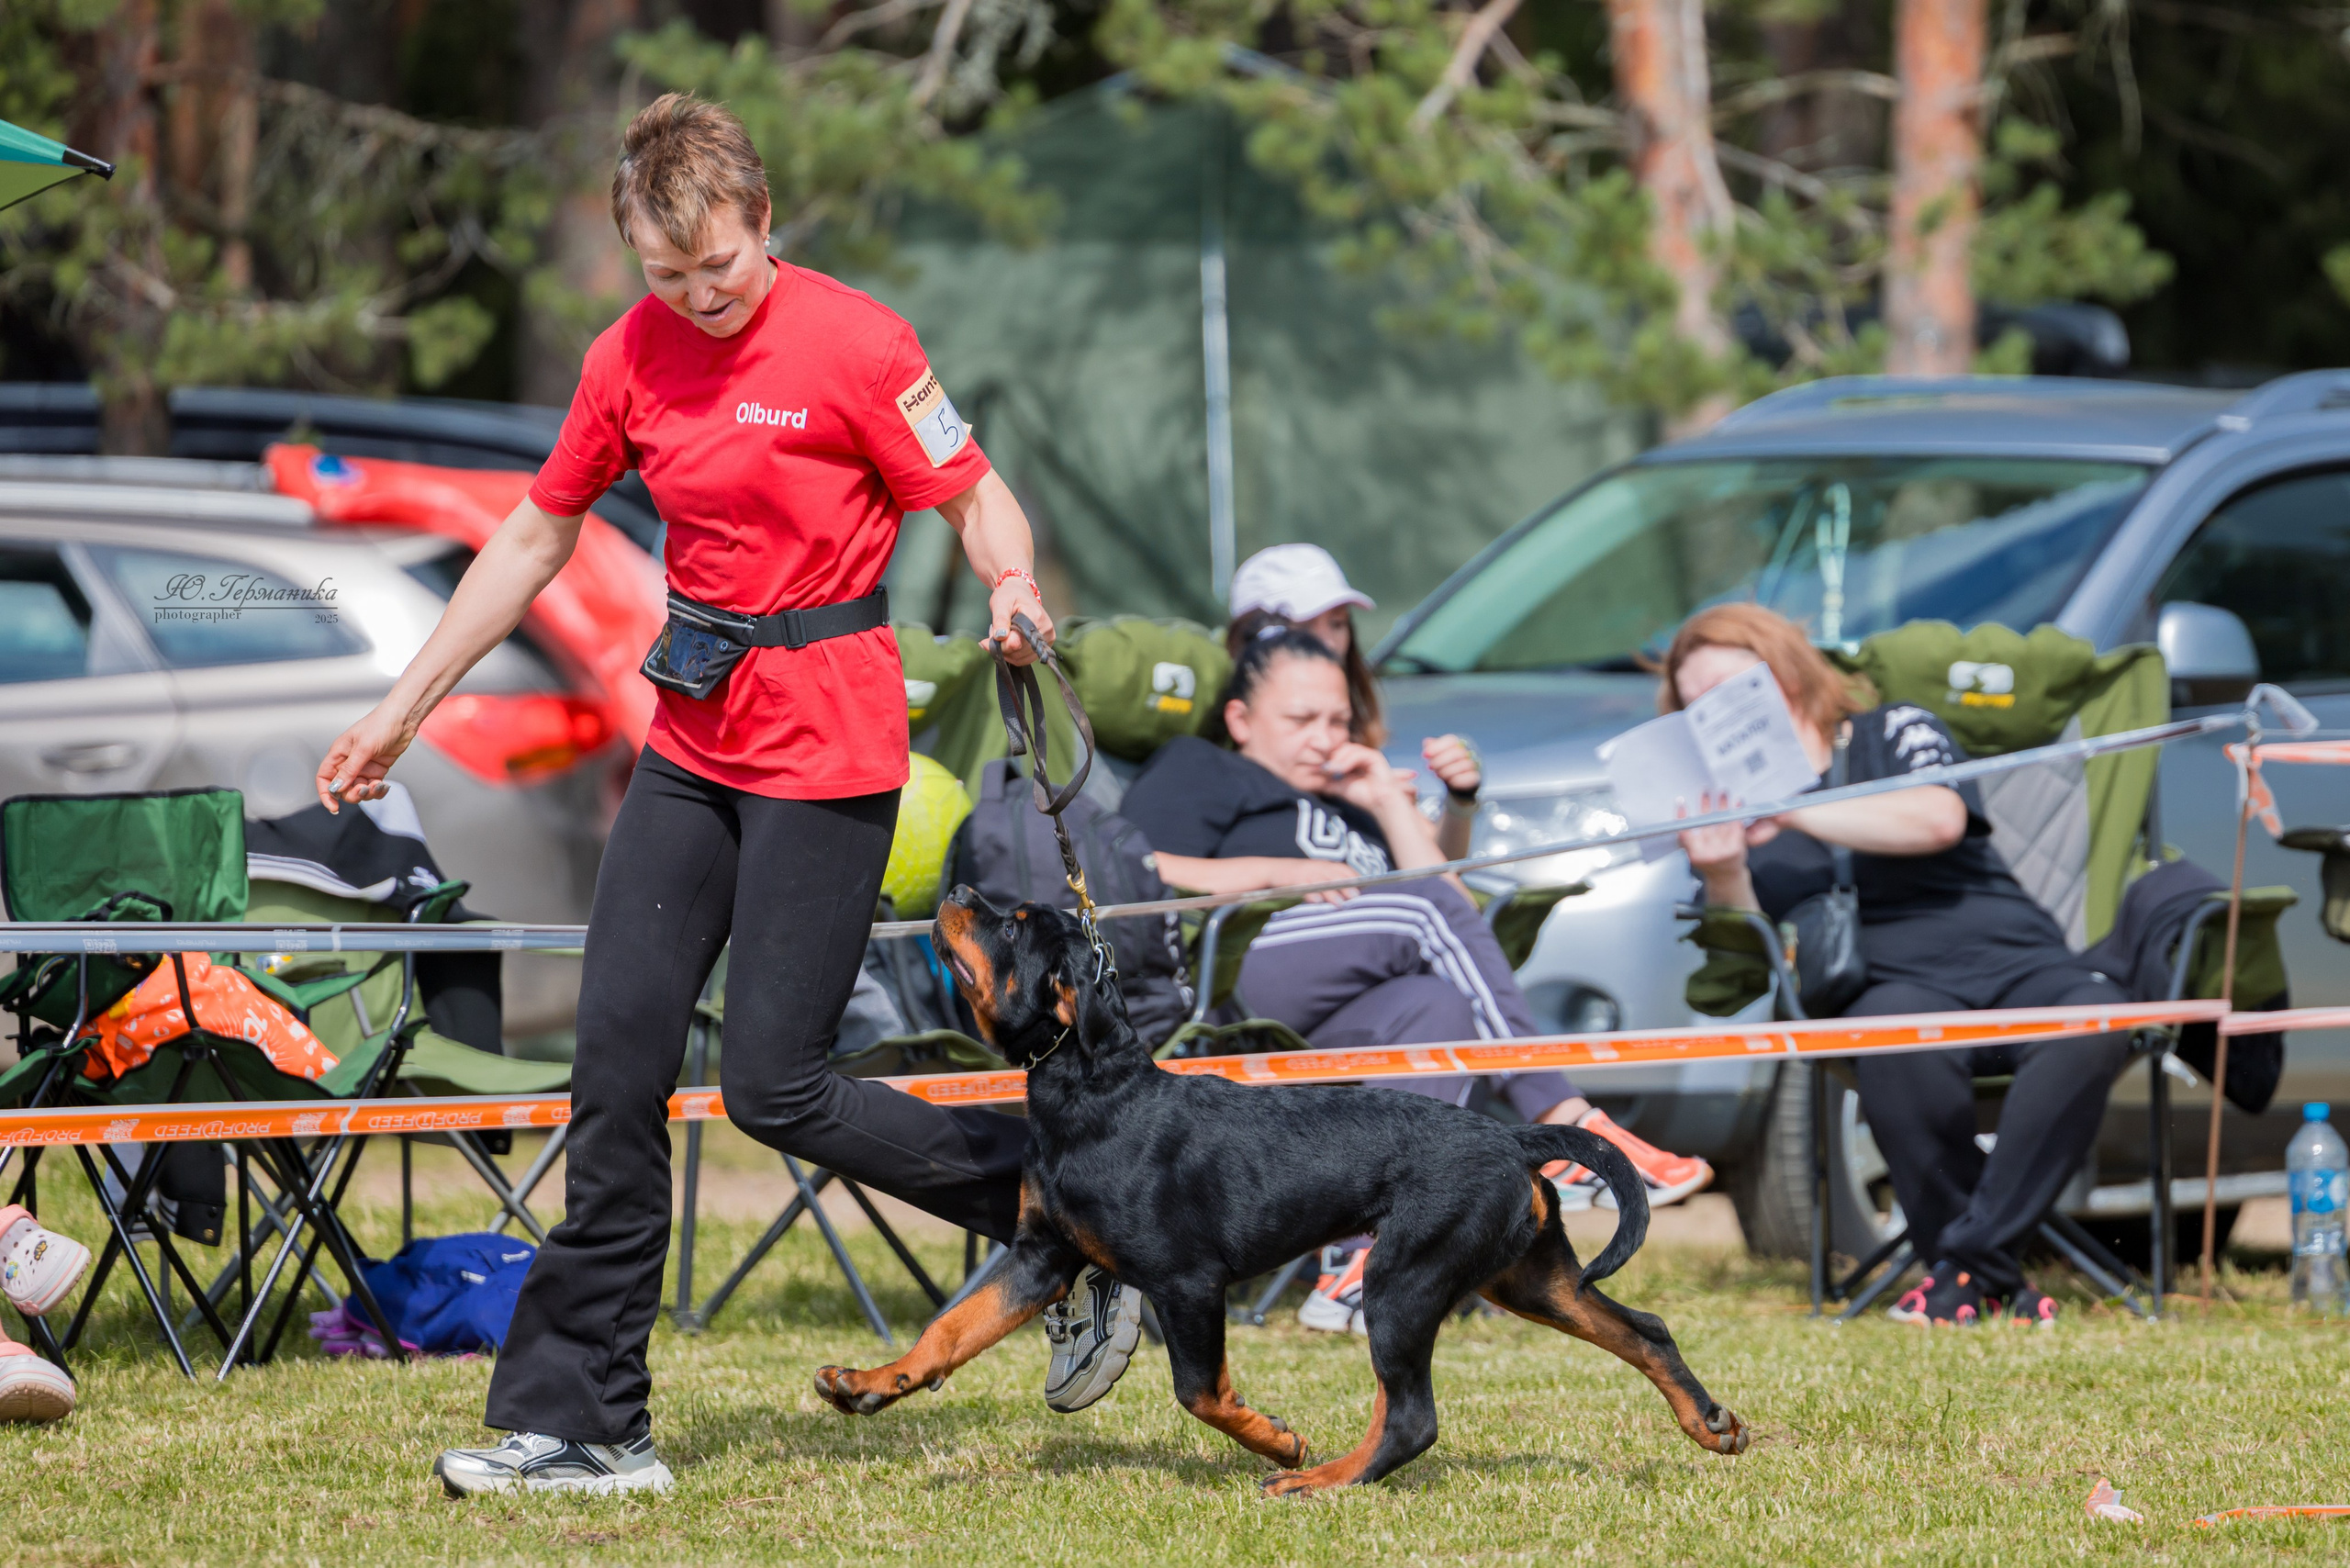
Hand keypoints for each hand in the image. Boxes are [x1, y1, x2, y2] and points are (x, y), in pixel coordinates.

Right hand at [316, 698, 418, 813]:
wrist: (403, 719)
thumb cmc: (380, 725)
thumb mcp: (363, 748)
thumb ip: (349, 769)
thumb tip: (336, 788)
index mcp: (338, 754)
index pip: (324, 778)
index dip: (326, 794)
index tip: (334, 808)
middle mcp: (348, 762)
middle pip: (342, 788)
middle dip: (353, 794)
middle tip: (365, 789)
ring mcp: (363, 767)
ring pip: (358, 790)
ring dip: (368, 793)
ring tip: (379, 786)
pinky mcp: (376, 770)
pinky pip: (373, 788)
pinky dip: (378, 791)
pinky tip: (385, 786)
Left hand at [984, 576, 1052, 665]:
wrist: (1020, 592)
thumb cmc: (1009, 595)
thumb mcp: (1000, 603)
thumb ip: (1000, 620)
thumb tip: (999, 637)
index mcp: (1036, 618)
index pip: (1016, 643)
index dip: (1000, 644)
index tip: (989, 639)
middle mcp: (1045, 630)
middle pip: (1019, 652)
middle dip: (1002, 647)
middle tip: (997, 632)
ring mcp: (1048, 638)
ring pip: (1022, 658)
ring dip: (1007, 652)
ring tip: (1004, 635)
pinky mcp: (1047, 644)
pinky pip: (1026, 659)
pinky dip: (1014, 655)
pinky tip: (1010, 641)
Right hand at [1266, 858, 1360, 904]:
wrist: (1272, 870)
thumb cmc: (1298, 876)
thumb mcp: (1316, 875)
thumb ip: (1331, 882)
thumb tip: (1352, 894)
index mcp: (1324, 865)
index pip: (1343, 869)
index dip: (1354, 877)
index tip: (1364, 888)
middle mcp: (1317, 867)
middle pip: (1334, 876)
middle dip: (1345, 885)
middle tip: (1355, 897)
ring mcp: (1305, 873)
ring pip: (1321, 882)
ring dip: (1331, 892)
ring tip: (1339, 903)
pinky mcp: (1293, 880)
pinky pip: (1303, 887)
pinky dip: (1310, 894)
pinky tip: (1316, 901)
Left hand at [1319, 742, 1411, 813]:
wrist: (1379, 804)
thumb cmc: (1363, 796)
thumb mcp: (1339, 788)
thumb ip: (1327, 782)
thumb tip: (1311, 780)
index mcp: (1351, 761)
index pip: (1336, 752)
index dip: (1323, 752)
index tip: (1310, 751)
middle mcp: (1359, 756)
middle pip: (1341, 748)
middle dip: (1330, 755)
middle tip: (1323, 766)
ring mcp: (1367, 755)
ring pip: (1348, 748)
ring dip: (1338, 759)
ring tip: (1332, 770)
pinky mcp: (1375, 756)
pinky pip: (1359, 753)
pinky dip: (1348, 760)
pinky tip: (1341, 770)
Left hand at [1422, 734, 1480, 796]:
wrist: (1460, 781)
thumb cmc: (1448, 764)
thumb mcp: (1439, 755)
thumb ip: (1433, 748)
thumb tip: (1426, 742)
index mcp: (1461, 742)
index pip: (1451, 741)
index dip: (1437, 747)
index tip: (1425, 754)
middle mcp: (1471, 751)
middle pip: (1457, 752)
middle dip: (1440, 760)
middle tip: (1430, 766)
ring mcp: (1476, 763)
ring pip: (1464, 765)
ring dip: (1447, 770)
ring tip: (1437, 774)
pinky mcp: (1477, 777)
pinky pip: (1470, 777)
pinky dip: (1457, 779)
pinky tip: (1449, 781)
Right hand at [1676, 789, 1777, 874]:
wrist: (1725, 875)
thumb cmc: (1708, 861)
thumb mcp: (1692, 852)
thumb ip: (1687, 837)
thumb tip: (1681, 808)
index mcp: (1694, 854)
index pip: (1684, 834)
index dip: (1681, 817)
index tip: (1681, 803)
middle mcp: (1707, 854)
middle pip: (1705, 824)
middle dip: (1705, 804)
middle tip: (1705, 790)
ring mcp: (1723, 852)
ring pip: (1721, 822)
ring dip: (1722, 804)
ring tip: (1722, 793)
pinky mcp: (1737, 849)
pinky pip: (1736, 827)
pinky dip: (1736, 813)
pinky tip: (1737, 803)